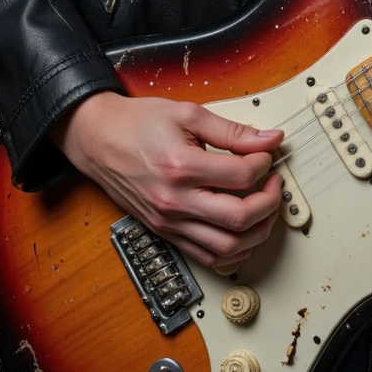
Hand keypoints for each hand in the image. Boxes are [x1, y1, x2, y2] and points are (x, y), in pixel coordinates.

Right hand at [49, 91, 283, 270]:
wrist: (98, 139)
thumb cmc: (138, 123)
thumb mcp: (188, 114)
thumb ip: (232, 131)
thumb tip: (270, 140)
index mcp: (182, 167)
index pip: (242, 176)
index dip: (265, 163)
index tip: (266, 153)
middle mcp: (175, 201)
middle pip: (240, 218)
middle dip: (270, 201)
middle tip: (274, 181)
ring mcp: (169, 222)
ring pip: (227, 247)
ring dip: (258, 231)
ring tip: (265, 207)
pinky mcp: (165, 232)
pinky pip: (206, 257)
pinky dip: (233, 251)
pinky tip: (244, 231)